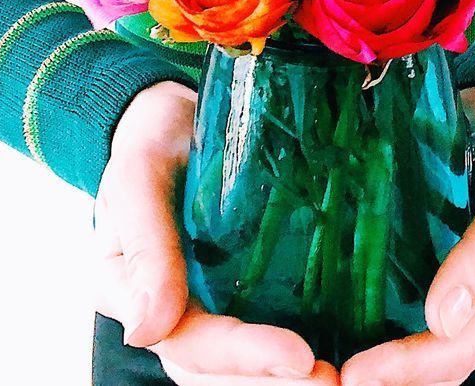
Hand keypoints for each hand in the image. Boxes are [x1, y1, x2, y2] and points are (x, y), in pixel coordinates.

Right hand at [95, 81, 337, 384]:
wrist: (175, 115)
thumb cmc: (152, 139)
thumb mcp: (140, 175)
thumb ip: (145, 244)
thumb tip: (147, 332)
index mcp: (130, 292)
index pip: (189, 343)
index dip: (243, 356)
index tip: (301, 357)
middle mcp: (168, 310)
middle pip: (217, 372)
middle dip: (273, 383)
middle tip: (334, 380)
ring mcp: (205, 303)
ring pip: (241, 366)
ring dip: (286, 378)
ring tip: (341, 376)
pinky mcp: (242, 288)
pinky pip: (266, 328)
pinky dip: (298, 350)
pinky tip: (344, 350)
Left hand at [340, 86, 474, 385]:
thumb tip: (445, 321)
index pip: (459, 349)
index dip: (409, 368)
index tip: (355, 371)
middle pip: (435, 369)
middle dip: (385, 379)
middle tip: (320, 377)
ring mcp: (454, 298)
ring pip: (414, 358)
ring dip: (372, 368)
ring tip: (315, 366)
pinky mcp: (425, 280)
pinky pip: (396, 323)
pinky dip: (365, 335)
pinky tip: (322, 331)